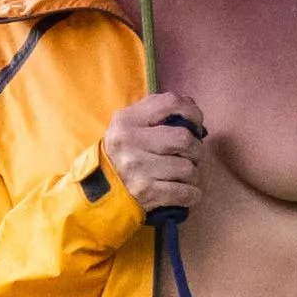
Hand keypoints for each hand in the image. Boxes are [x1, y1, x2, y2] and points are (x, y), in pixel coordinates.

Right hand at [99, 90, 210, 216]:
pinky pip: (185, 193)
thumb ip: (157, 111)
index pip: (171, 103)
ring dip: (193, 174)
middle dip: (196, 149)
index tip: (195, 123)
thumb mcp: (129, 124)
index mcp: (127, 120)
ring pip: (188, 168)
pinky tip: (186, 191)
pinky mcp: (146, 193)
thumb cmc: (123, 153)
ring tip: (184, 175)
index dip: (192, 111)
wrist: (99, 190)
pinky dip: (192, 194)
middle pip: (184, 139)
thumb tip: (191, 109)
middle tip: (192, 155)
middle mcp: (131, 142)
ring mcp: (138, 169)